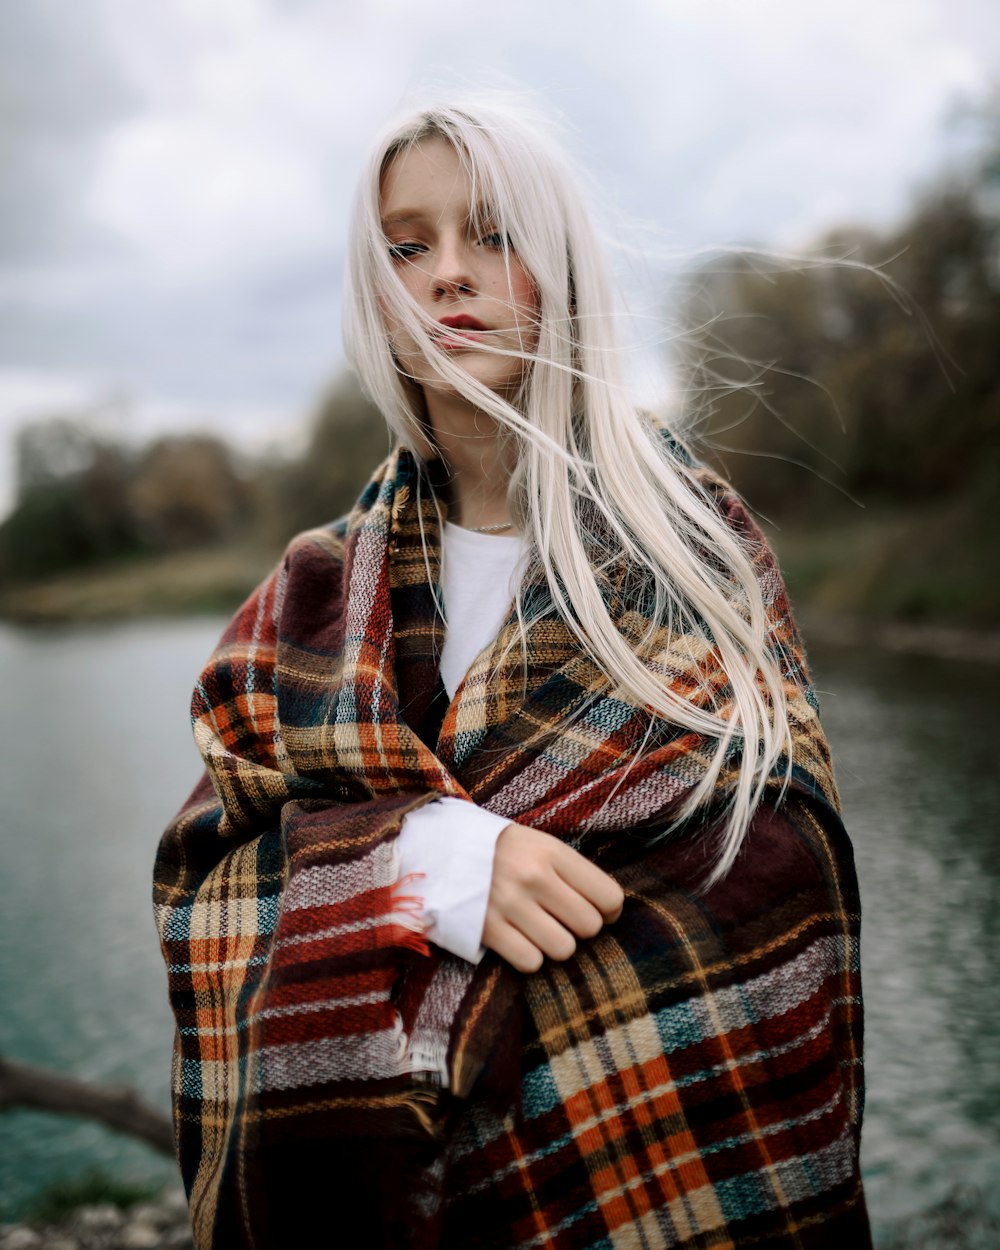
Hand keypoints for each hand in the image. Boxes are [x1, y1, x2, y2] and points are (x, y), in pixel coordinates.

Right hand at [481, 822, 624, 973]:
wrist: (439, 848)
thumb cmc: (500, 850)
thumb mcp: (538, 844)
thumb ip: (572, 871)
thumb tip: (609, 908)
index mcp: (552, 852)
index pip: (608, 896)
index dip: (610, 911)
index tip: (599, 911)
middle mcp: (534, 877)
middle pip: (589, 926)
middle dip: (581, 929)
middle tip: (564, 920)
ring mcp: (509, 904)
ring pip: (563, 949)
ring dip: (555, 945)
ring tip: (540, 930)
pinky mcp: (487, 929)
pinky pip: (530, 962)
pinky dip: (529, 957)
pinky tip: (519, 940)